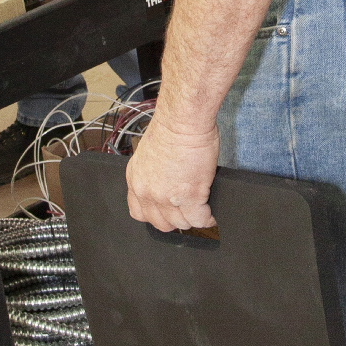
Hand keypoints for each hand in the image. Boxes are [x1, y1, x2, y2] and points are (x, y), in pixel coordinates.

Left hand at [125, 111, 218, 231]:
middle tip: (186, 212)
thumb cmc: (170, 128)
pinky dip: (207, 218)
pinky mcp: (190, 196)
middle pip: (161, 223)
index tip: (166, 212)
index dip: (155, 215)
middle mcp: (148, 192)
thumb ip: (150, 175)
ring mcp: (167, 197)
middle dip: (175, 220)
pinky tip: (209, 211)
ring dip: (193, 219)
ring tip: (201, 210)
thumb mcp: (147, 155)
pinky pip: (199, 219)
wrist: (182, 121)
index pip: (139, 213)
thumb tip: (163, 186)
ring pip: (182, 224)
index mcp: (135, 181)